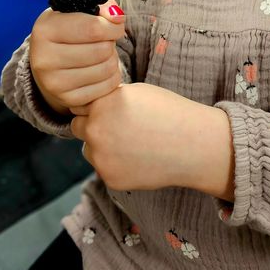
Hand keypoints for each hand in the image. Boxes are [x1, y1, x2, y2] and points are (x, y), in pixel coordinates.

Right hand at [30, 0, 126, 114]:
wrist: (48, 64)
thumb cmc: (67, 32)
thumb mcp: (76, 11)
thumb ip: (100, 7)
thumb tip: (117, 17)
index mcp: (45, 30)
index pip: (93, 28)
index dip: (113, 26)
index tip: (116, 25)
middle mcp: (44, 58)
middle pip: (102, 50)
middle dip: (111, 43)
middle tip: (105, 41)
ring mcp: (54, 82)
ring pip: (107, 68)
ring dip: (112, 59)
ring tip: (102, 54)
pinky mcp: (68, 99)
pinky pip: (107, 86)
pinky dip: (111, 77)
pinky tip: (100, 70)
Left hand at [71, 83, 234, 199]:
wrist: (192, 145)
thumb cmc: (169, 112)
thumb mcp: (136, 92)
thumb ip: (109, 98)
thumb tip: (89, 106)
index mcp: (102, 104)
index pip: (79, 104)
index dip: (94, 106)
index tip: (110, 108)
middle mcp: (96, 130)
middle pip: (77, 127)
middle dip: (92, 126)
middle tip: (119, 127)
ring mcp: (101, 157)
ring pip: (89, 150)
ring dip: (101, 146)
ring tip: (132, 143)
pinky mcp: (110, 178)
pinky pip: (104, 167)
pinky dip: (116, 164)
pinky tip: (138, 158)